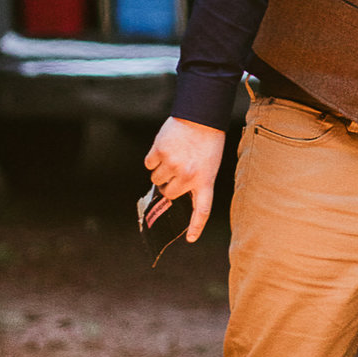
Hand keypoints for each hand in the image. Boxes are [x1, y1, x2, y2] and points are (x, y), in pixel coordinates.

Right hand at [142, 117, 225, 242]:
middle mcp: (188, 176)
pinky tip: (166, 147)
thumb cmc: (208, 141)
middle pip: (168, 193)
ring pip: (156, 178)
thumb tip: (170, 192)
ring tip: (174, 155)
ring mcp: (173, 165)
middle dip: (168, 184)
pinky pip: (149, 163)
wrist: (201, 116)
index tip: (191, 239)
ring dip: (160, 170)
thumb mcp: (209, 164)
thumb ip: (195, 179)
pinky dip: (153, 157)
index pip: (202, 210)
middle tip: (176, 169)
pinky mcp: (160, 153)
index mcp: (205, 180)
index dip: (196, 226)